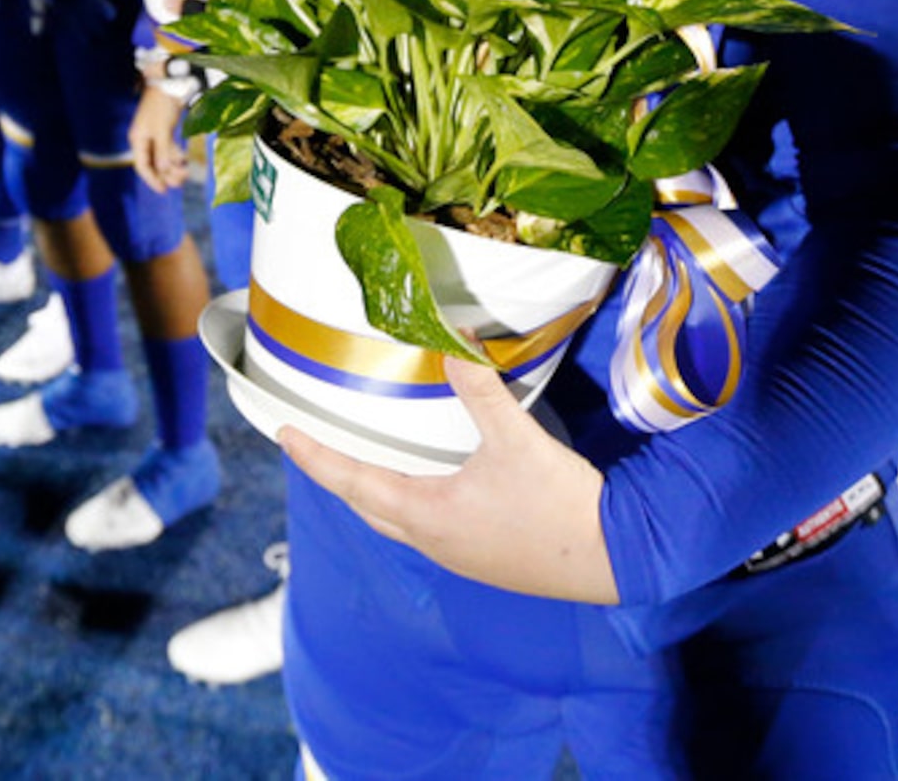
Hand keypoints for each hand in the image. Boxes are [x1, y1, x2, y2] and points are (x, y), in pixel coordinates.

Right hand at [130, 84, 187, 192]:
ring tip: (186, 172)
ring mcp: (154, 135)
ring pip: (162, 157)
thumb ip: (163, 151)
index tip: (164, 191)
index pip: (142, 166)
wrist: (169, 83)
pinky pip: (168, 149)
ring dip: (173, 166)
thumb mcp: (162, 130)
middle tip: (182, 180)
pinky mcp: (164, 130)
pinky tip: (184, 160)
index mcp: (138, 139)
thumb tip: (164, 170)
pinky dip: (176, 155)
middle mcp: (144, 139)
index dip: (152, 180)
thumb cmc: (162, 106)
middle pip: (153, 164)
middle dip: (166, 174)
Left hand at [281, 351, 619, 604]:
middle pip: (366, 506)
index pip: (352, 480)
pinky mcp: (482, 560)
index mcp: (426, 513)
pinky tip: (422, 490)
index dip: (314, 457)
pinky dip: (404, 506)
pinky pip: (425, 531)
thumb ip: (481, 388)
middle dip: (336, 475)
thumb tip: (456, 337)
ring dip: (370, 493)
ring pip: (394, 522)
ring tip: (357, 464)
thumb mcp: (516, 439)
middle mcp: (432, 540)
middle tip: (311, 446)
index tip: (282, 435)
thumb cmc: (559, 504)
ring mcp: (457, 556)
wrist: (614, 558)